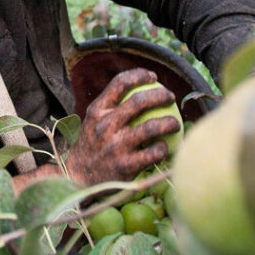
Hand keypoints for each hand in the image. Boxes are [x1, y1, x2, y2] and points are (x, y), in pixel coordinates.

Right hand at [64, 68, 180, 186]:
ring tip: (175, 123)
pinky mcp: (126, 166)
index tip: (153, 77)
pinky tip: (166, 147)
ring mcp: (116, 146)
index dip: (140, 75)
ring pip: (151, 127)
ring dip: (169, 122)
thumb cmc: (92, 145)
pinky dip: (164, 148)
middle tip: (170, 97)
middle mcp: (106, 126)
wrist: (79, 178)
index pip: (120, 83)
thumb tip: (140, 86)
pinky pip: (154, 153)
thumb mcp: (93, 121)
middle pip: (140, 101)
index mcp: (97, 111)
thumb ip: (111, 106)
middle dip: (161, 95)